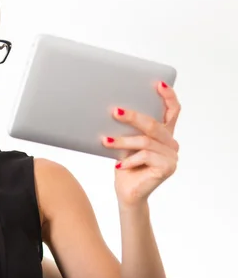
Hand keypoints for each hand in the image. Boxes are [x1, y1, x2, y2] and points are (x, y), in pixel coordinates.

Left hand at [102, 81, 180, 207]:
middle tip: (115, 112)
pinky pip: (146, 156)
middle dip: (133, 117)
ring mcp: (172, 156)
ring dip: (123, 141)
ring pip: (146, 141)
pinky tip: (119, 165)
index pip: (172, 111)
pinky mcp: (168, 167)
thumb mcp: (125, 144)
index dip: (168, 96)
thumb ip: (127, 130)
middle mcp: (171, 143)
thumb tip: (112, 111)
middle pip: (154, 124)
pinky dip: (130, 159)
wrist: (127, 193)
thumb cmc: (125, 166)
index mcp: (164, 134)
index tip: (158, 84)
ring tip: (105, 141)